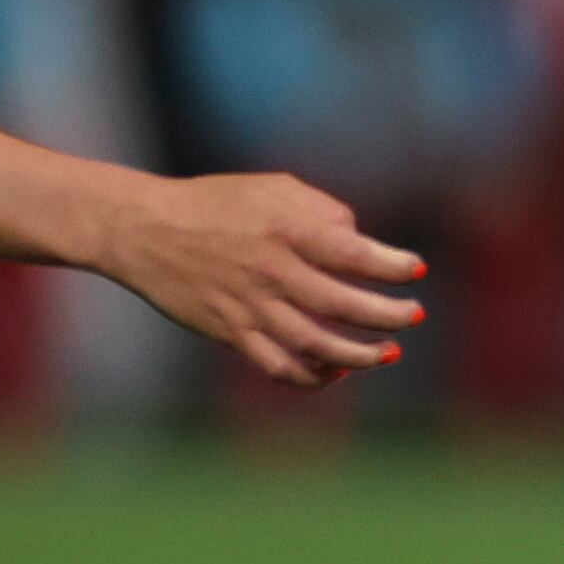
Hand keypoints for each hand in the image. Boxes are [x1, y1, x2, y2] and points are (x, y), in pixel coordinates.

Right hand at [100, 171, 426, 385]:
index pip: (352, 253)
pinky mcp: (231, 332)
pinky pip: (279, 366)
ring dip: (360, 354)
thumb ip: (322, 210)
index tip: (416, 270)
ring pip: (316, 345)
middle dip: (388, 314)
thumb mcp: (274, 187)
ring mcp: (250, 307)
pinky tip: (337, 371)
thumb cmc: (218, 202)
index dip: (391, 265)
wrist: (146, 230)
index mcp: (285, 228)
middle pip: (342, 304)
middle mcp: (271, 271)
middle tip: (415, 315)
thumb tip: (358, 239)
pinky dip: (312, 377)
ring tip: (389, 352)